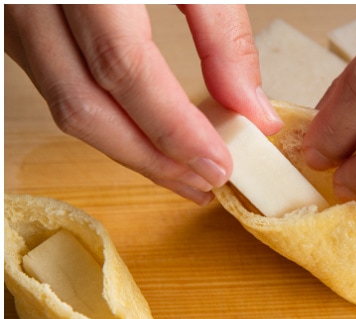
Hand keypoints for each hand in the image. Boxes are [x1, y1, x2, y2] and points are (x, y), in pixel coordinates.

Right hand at [4, 4, 280, 203]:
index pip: (124, 69)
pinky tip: (148, 133)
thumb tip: (251, 108)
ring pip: (63, 102)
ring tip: (185, 171)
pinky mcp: (14, 20)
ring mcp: (14, 11)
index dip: (172, 127)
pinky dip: (103, 116)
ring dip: (126, 147)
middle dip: (150, 156)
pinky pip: (54, 82)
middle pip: (84, 103)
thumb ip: (223, 32)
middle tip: (206, 183)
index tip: (219, 164)